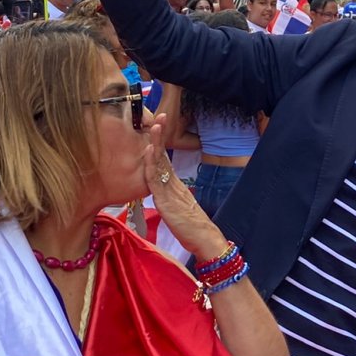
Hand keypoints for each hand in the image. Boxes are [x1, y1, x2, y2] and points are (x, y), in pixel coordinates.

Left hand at [141, 115, 226, 260]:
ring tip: (155, 124)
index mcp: (176, 185)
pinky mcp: (166, 200)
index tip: (159, 126)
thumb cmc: (192, 229)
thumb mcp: (177, 210)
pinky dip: (152, 163)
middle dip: (161, 135)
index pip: (166, 159)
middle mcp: (174, 183)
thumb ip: (169, 199)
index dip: (161, 143)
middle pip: (165, 155)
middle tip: (160, 115)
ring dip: (157, 142)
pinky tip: (149, 150)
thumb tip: (161, 194)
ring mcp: (170, 190)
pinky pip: (156, 179)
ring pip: (161, 162)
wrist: (205, 239)